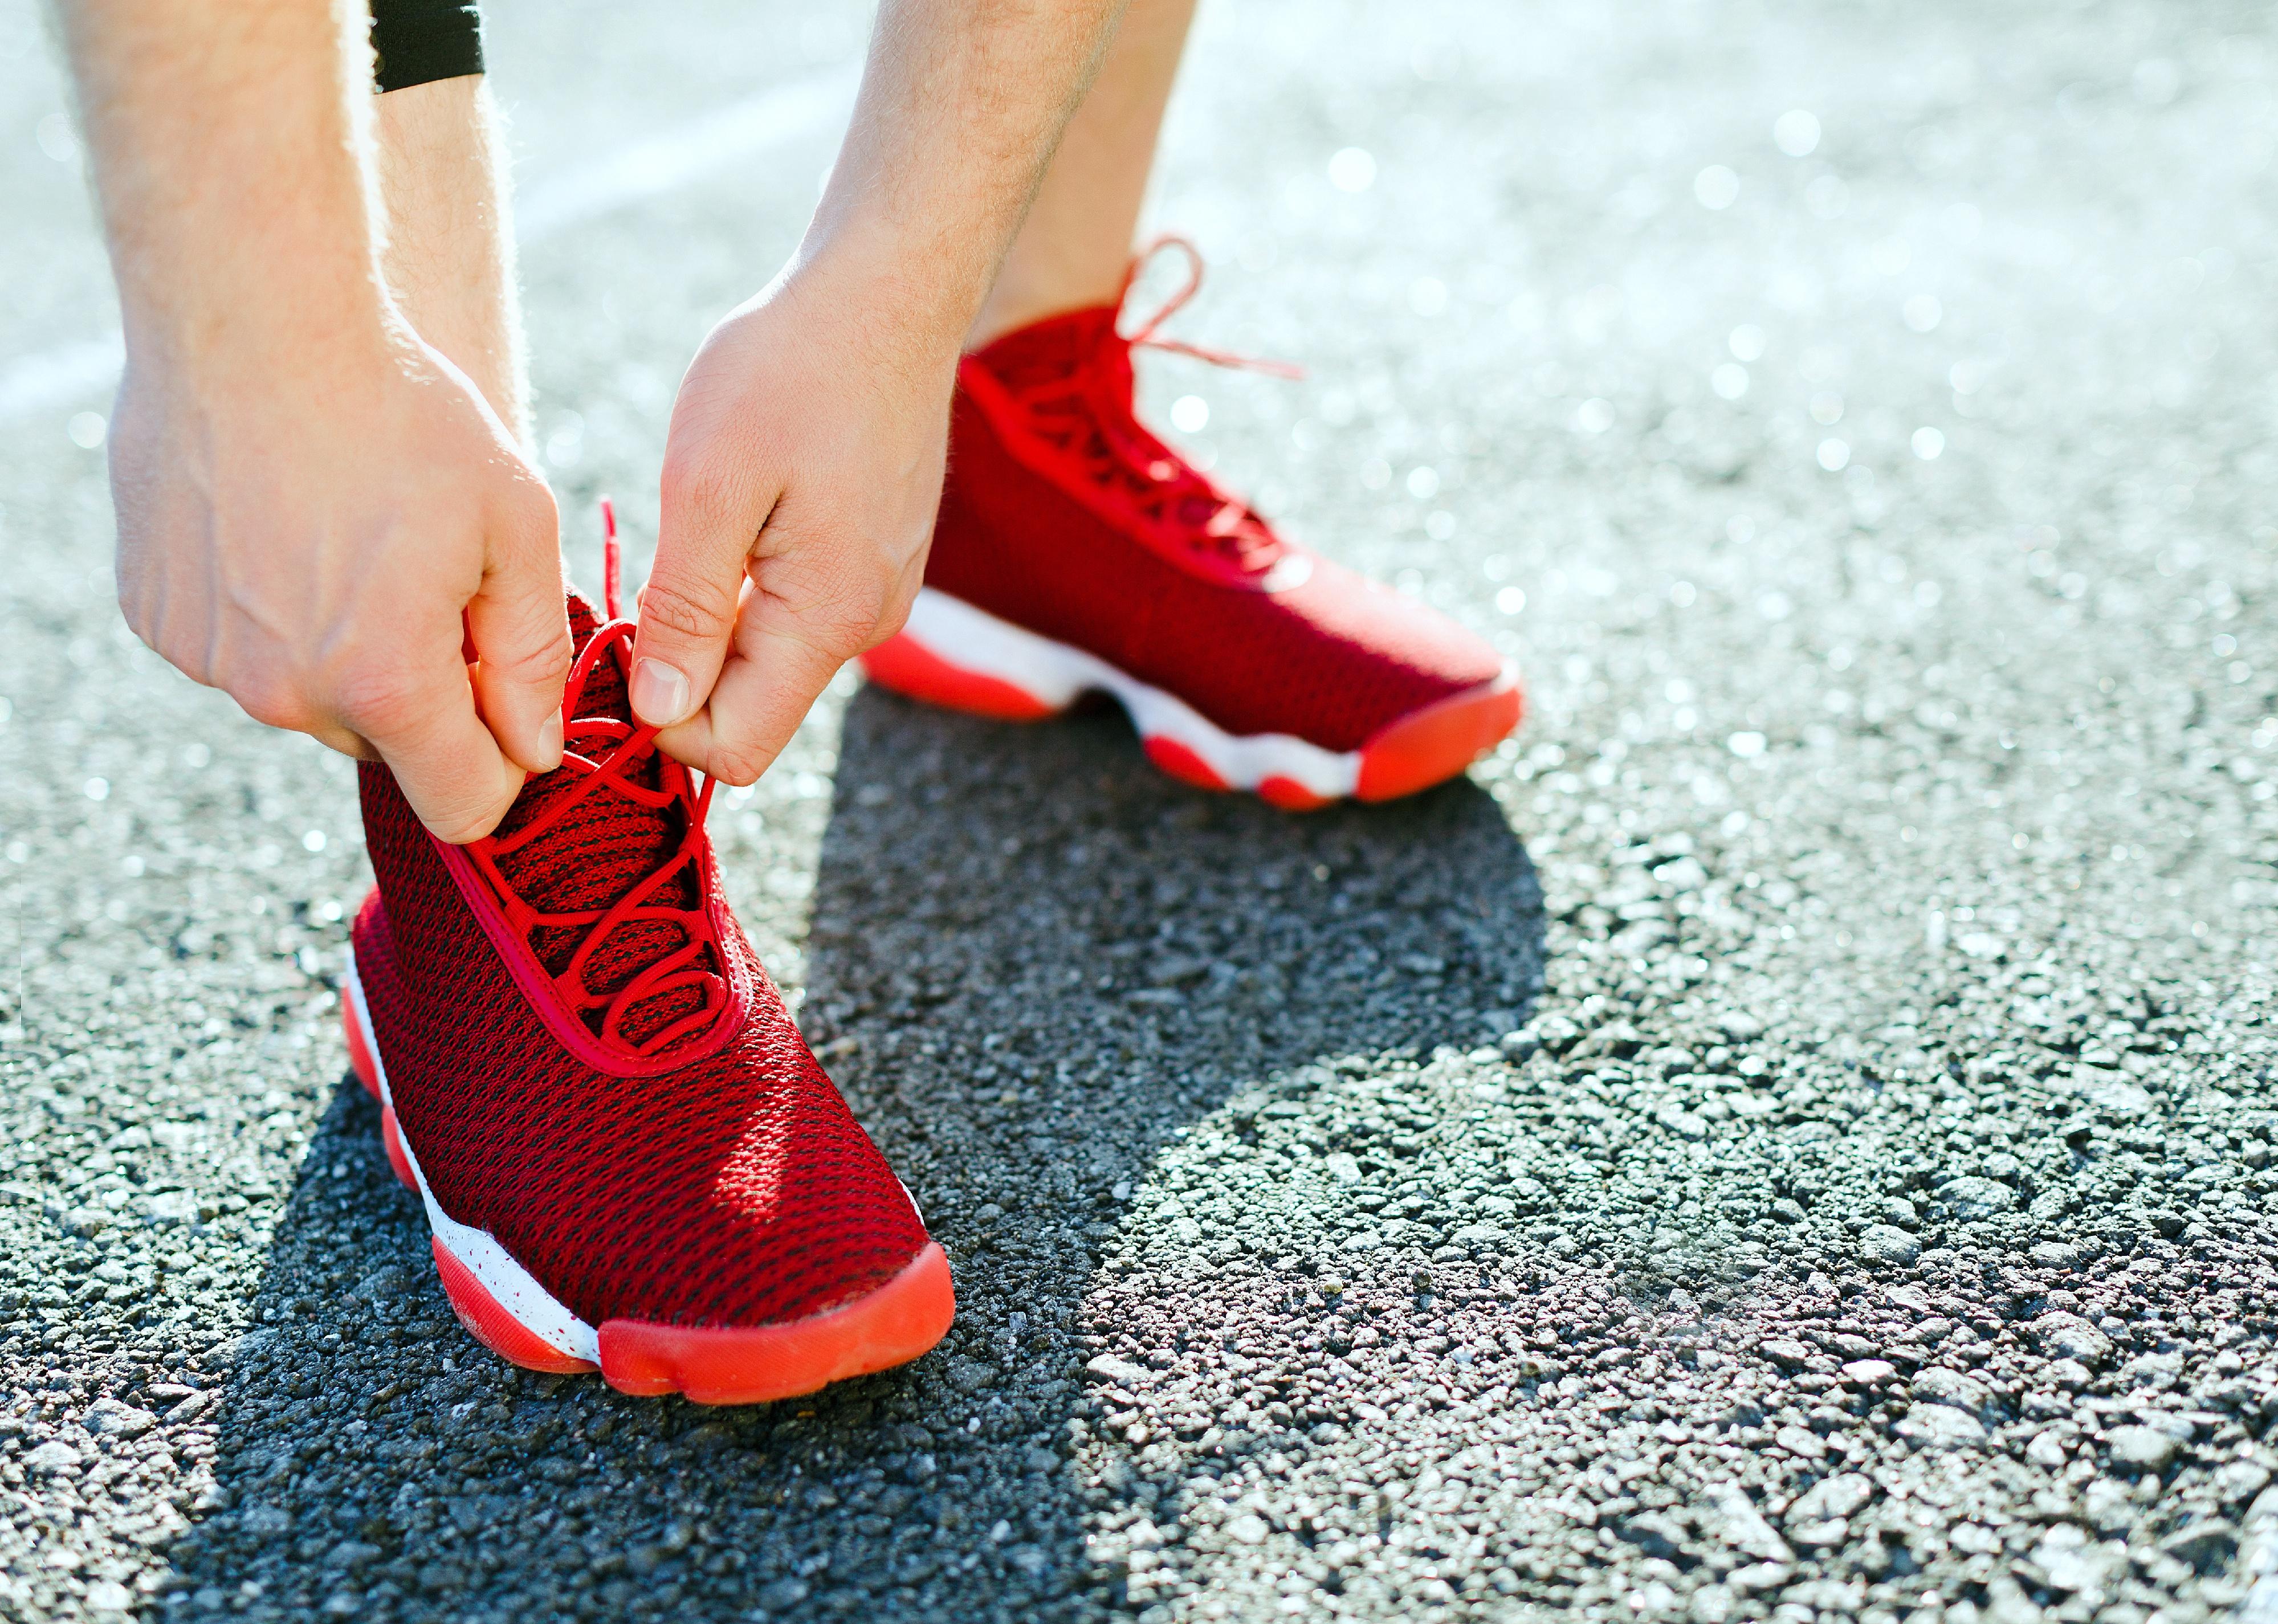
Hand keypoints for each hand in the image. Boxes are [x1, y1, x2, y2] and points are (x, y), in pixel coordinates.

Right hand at [111, 323, 568, 841]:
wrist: (253, 318)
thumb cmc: (403, 414)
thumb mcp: (515, 528)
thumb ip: (531, 656)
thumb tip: (535, 750)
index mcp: (385, 682)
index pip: (462, 806)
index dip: (504, 768)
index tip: (513, 710)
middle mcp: (285, 692)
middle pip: (390, 747)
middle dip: (429, 693)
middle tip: (437, 585)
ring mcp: (210, 660)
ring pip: (316, 697)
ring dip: (352, 651)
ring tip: (358, 541)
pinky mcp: (159, 619)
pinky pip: (247, 650)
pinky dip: (278, 613)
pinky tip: (288, 529)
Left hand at [630, 256, 954, 783]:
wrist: (887, 293)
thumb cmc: (791, 369)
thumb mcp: (709, 484)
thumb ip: (686, 610)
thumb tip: (662, 716)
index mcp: (829, 618)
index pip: (736, 748)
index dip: (662, 723)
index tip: (617, 648)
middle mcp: (867, 624)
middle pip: (752, 709)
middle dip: (682, 674)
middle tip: (636, 580)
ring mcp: (879, 593)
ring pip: (771, 660)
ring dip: (711, 623)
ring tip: (692, 531)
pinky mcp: (877, 560)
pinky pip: (796, 612)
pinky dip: (747, 589)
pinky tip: (735, 514)